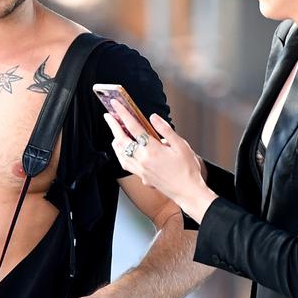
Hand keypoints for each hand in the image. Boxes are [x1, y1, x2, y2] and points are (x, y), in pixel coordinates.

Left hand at [105, 103, 214, 219]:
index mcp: (153, 150)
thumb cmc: (188, 171)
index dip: (123, 114)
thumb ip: (165, 130)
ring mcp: (141, 170)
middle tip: (109, 116)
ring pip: (121, 154)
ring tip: (114, 132)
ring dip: (116, 141)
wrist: (188, 192)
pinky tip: (122, 151)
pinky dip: (120, 154)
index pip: (134, 128)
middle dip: (113, 126)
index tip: (116, 105)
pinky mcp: (142, 177)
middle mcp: (143, 161)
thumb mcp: (181, 146)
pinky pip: (125, 164)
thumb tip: (153, 118)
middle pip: (122, 141)